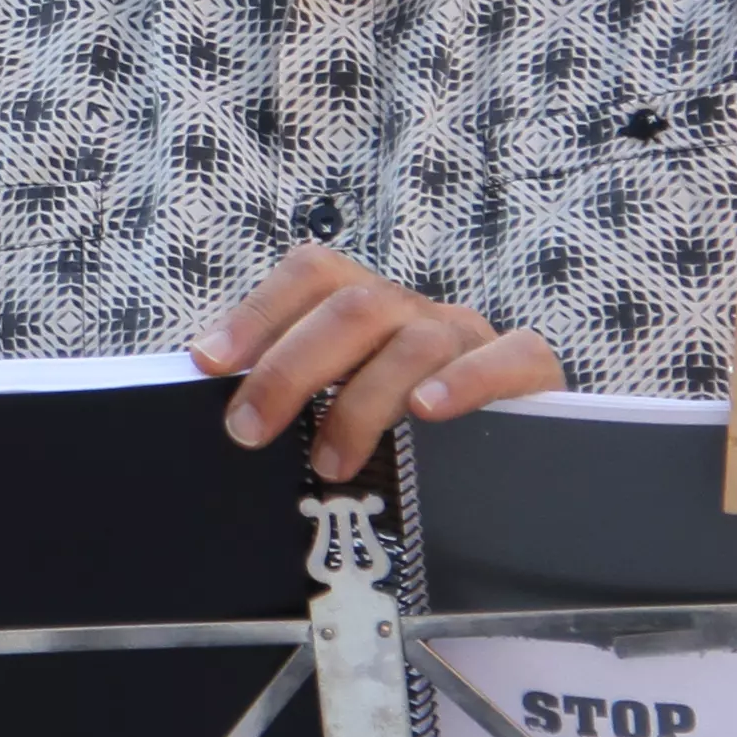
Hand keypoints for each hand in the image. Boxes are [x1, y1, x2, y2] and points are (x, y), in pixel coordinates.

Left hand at [193, 245, 566, 480]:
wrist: (516, 448)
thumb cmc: (407, 430)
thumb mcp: (344, 402)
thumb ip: (293, 392)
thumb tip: (217, 401)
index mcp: (368, 305)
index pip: (311, 275)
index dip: (257, 312)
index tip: (208, 363)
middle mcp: (415, 310)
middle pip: (352, 308)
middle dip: (290, 368)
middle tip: (248, 430)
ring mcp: (470, 336)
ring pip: (413, 343)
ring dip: (360, 404)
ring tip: (327, 461)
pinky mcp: (529, 368)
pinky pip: (505, 358)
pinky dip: (464, 382)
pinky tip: (428, 412)